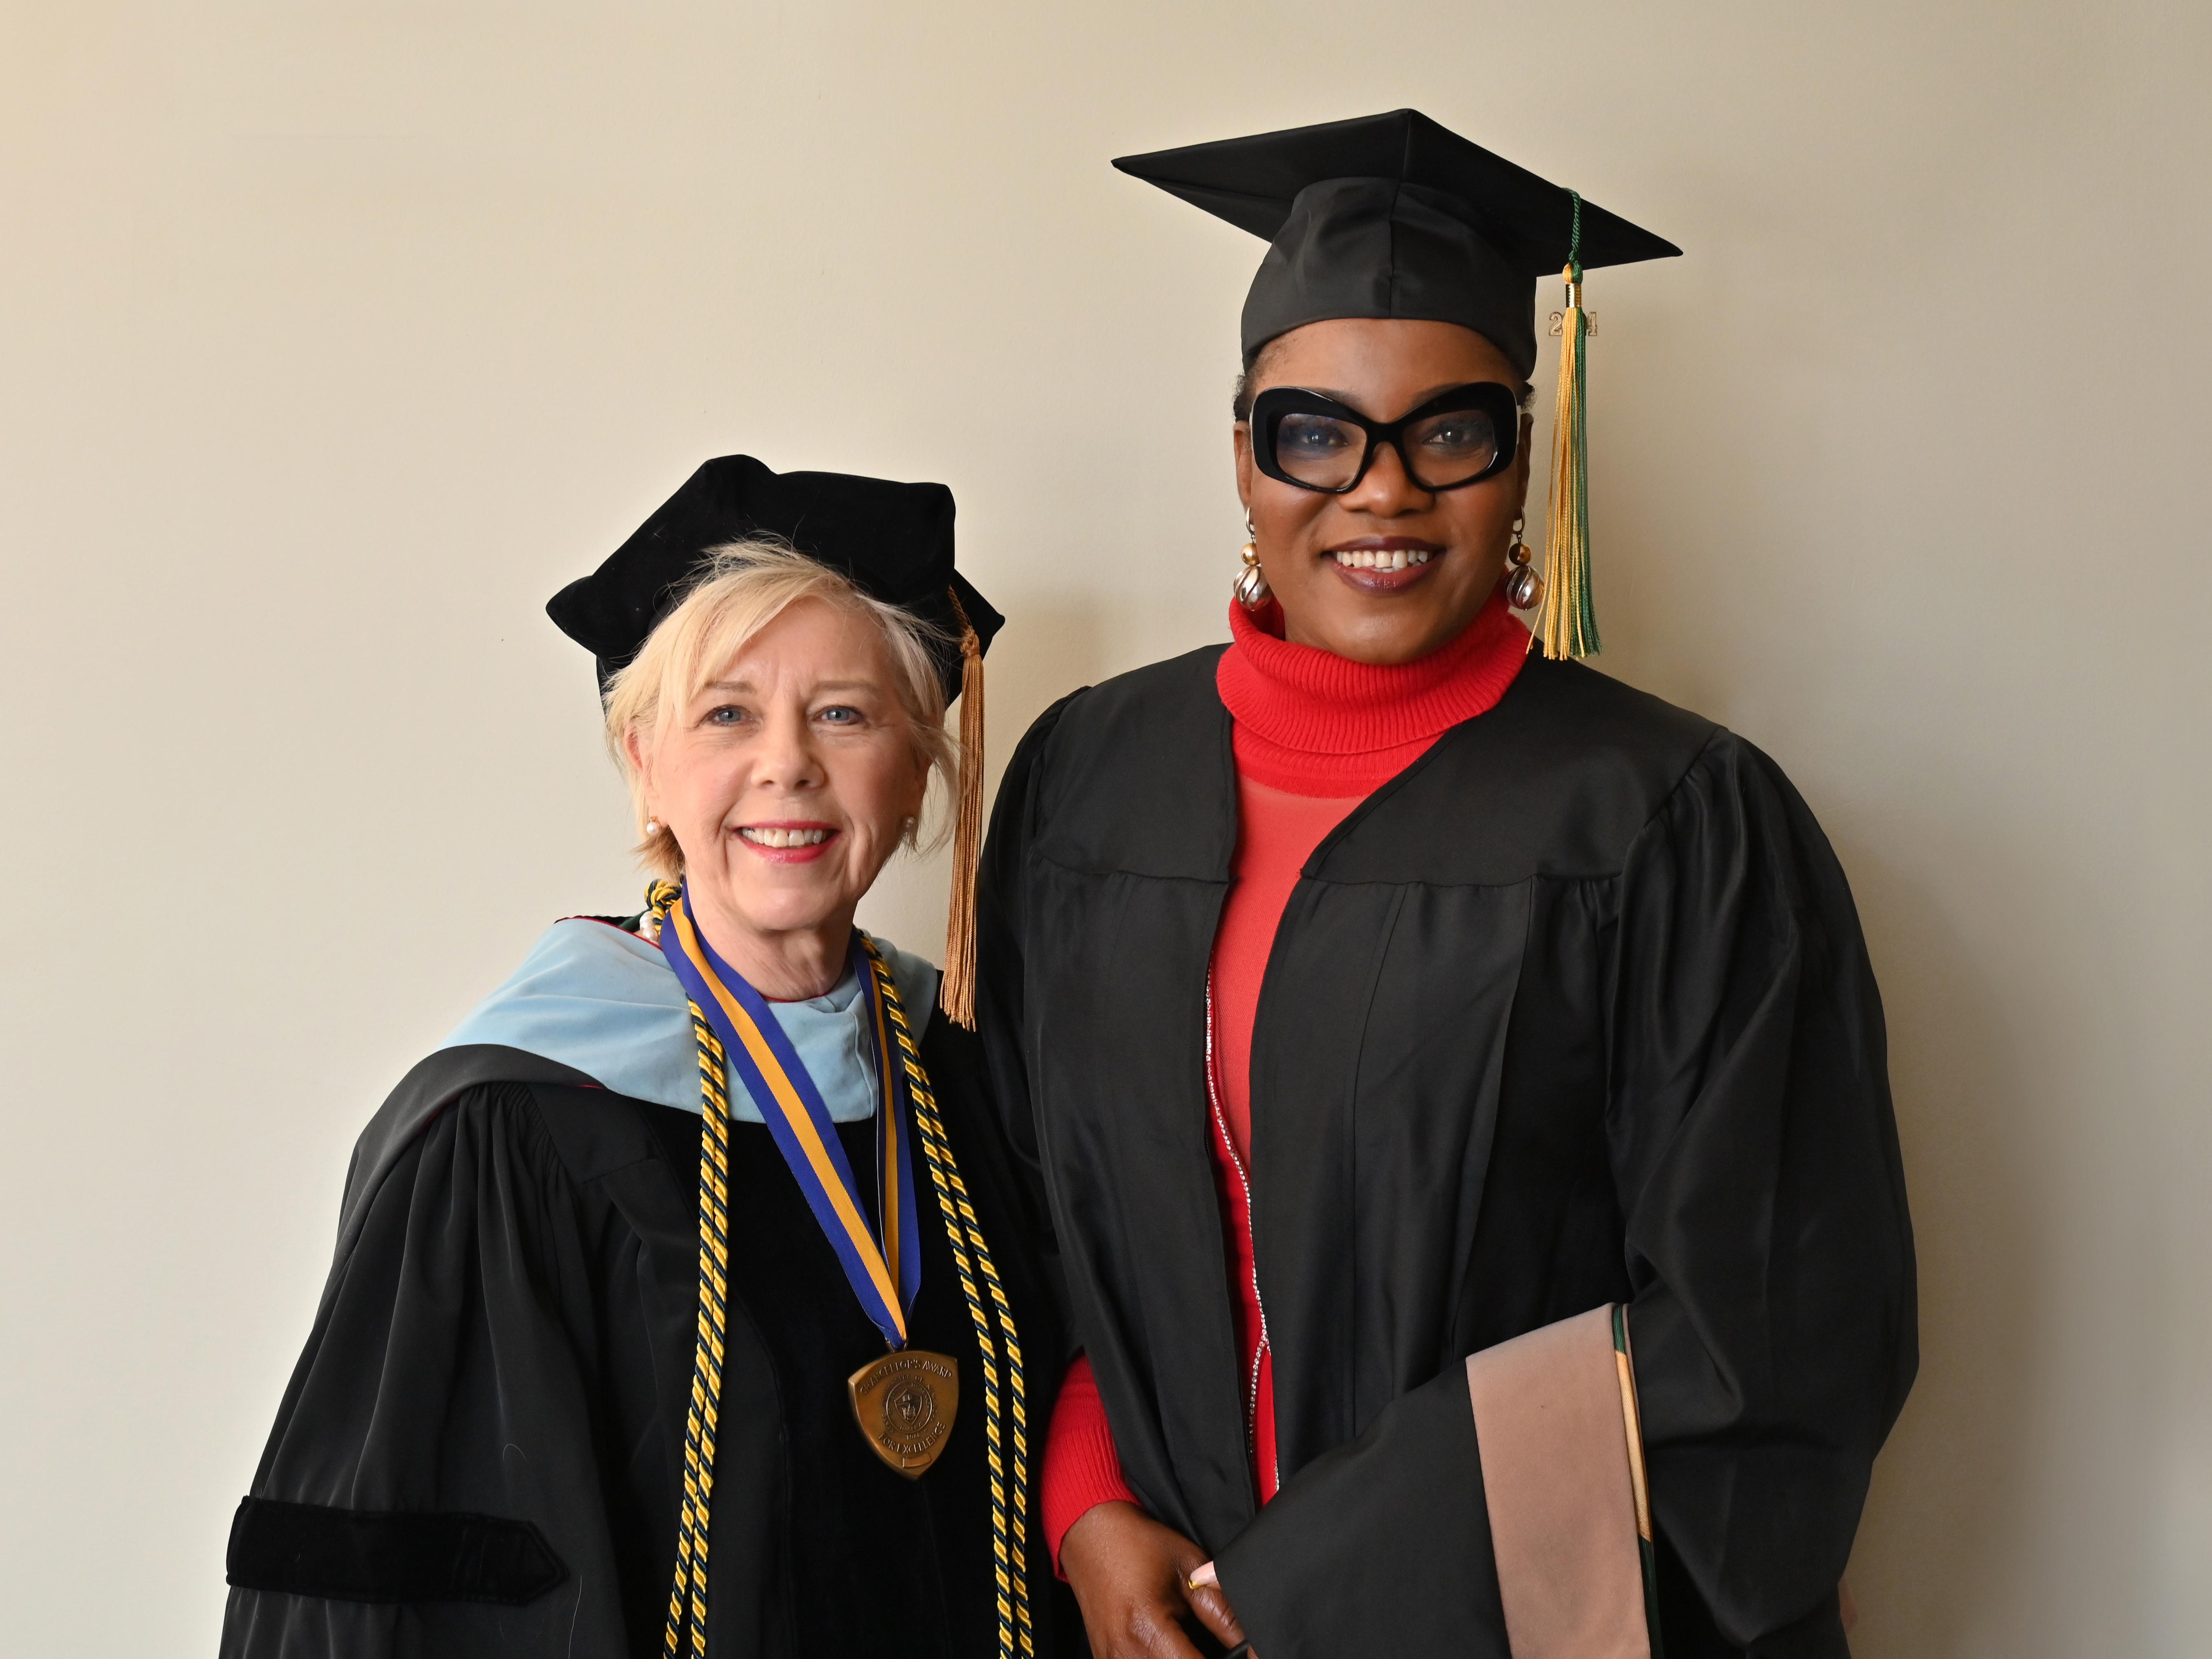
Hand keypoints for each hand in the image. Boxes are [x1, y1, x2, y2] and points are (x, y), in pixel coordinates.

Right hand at [1060, 1500, 1250, 1657]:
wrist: (1090, 1533)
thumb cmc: (1137, 1544)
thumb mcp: (1188, 1569)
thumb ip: (1222, 1612)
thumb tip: (1253, 1643)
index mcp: (1146, 1630)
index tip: (1247, 1655)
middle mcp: (1124, 1654)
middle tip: (1225, 1648)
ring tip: (1197, 1645)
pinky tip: (1178, 1649)